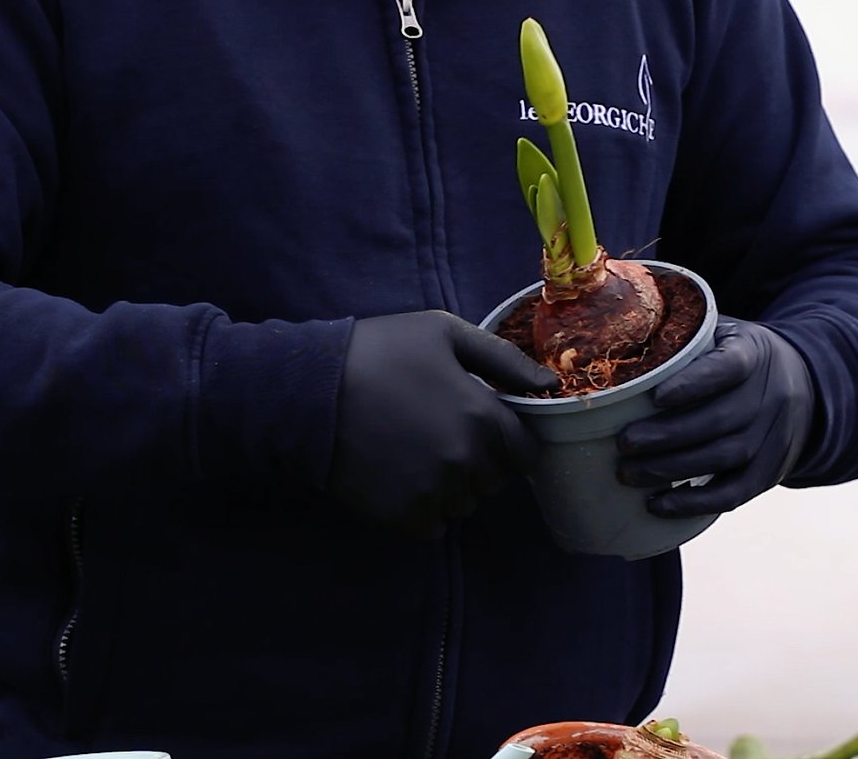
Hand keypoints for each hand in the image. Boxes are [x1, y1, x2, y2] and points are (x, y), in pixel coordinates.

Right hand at [330, 310, 558, 536]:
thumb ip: (503, 359)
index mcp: (484, 418)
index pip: (525, 454)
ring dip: (452, 487)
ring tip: (418, 455)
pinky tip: (401, 478)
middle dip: (480, 463)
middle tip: (441, 436)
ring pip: (465, 505)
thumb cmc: (379, 351)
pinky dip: (425, 509)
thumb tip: (549, 385)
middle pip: (496, 481)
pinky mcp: (403, 515)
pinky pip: (434, 526)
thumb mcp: (444, 332)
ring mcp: (435, 493)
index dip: (508, 442)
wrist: (308, 391)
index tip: (484, 430)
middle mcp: (467, 462)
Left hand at [617, 318, 814, 517]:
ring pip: (723, 458)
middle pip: (719, 420)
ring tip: (628, 472)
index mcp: (752, 354)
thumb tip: (619, 340)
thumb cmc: (737, 357)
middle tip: (624, 442)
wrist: (804, 384)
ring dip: (671, 469)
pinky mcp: (770, 472)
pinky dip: (694, 503)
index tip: (655, 397)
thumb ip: (683, 336)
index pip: (728, 367)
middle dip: (666, 436)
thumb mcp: (722, 333)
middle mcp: (770, 396)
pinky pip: (734, 493)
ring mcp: (774, 437)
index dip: (693, 383)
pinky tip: (658, 504)